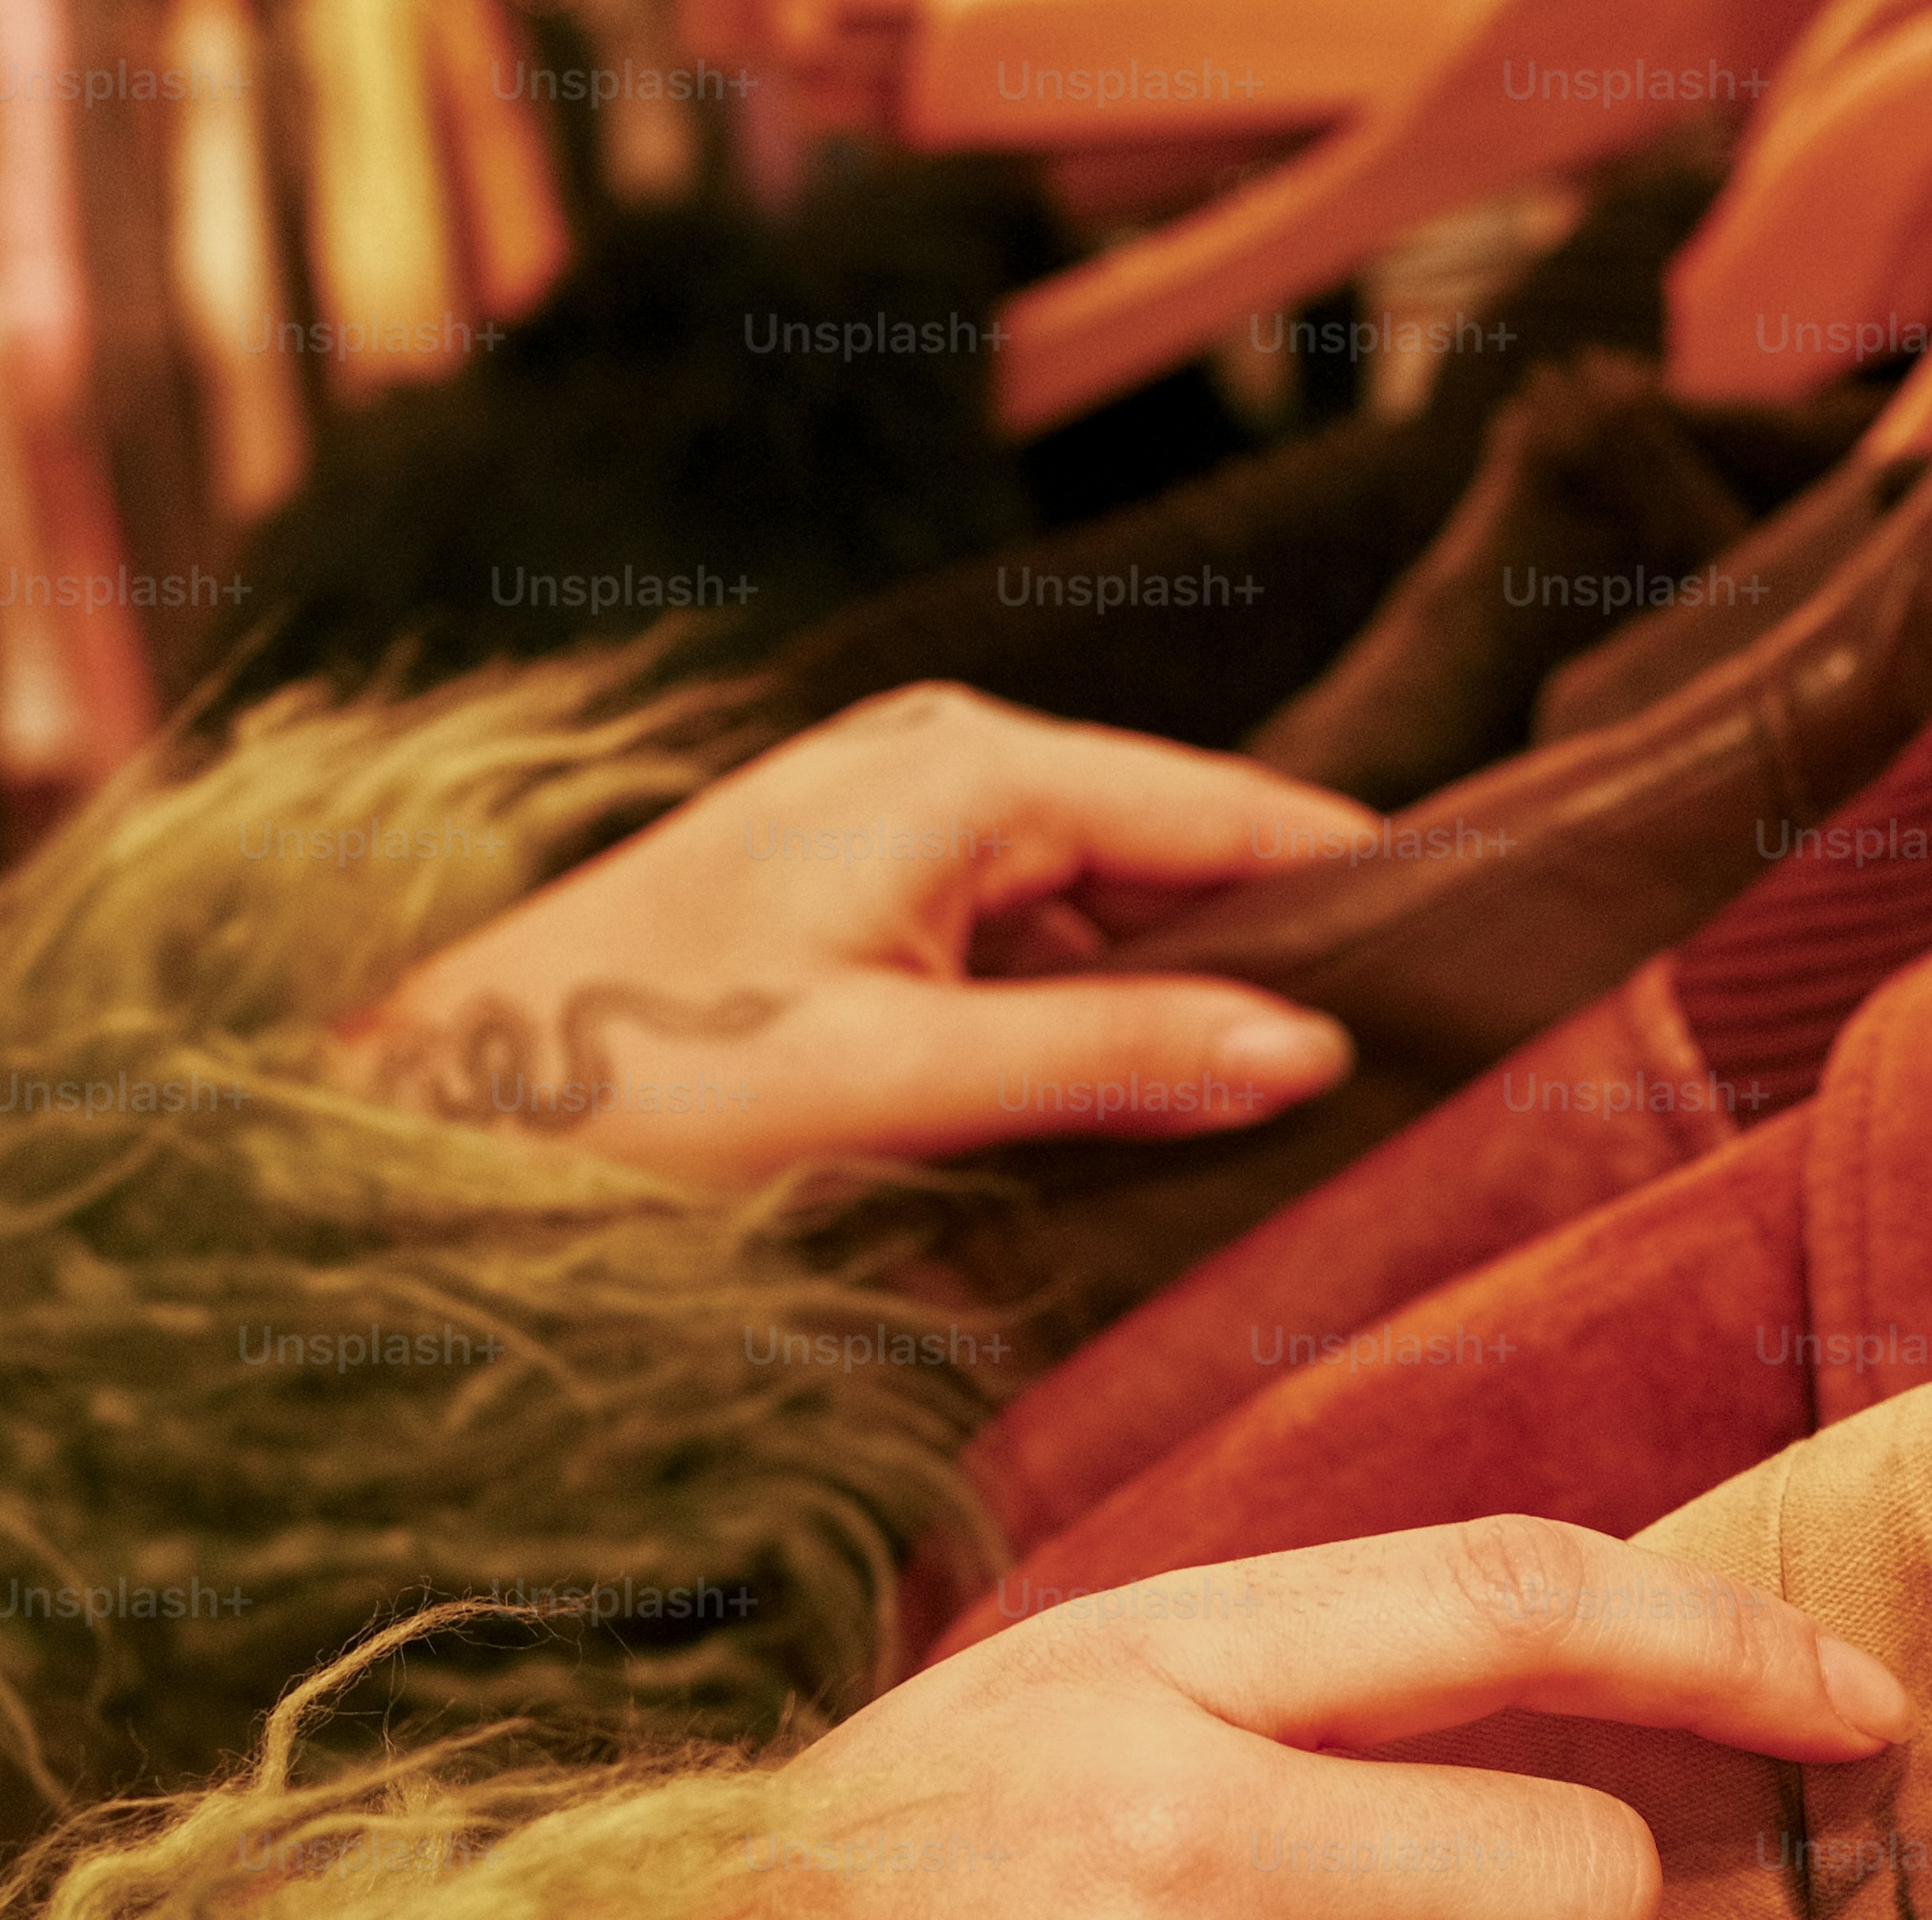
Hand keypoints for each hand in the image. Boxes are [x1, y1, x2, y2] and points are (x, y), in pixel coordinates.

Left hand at [334, 683, 1383, 1185]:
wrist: (428, 1118)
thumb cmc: (633, 1087)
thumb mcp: (902, 1082)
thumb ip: (1114, 1054)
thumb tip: (1314, 1047)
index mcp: (972, 771)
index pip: (1241, 817)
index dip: (1372, 893)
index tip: (1504, 967)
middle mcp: (944, 773)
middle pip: (1184, 868)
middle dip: (1280, 973)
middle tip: (1421, 1093)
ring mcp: (896, 840)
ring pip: (1108, 929)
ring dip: (1180, 1024)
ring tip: (1302, 1135)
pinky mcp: (857, 914)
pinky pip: (1027, 966)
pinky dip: (1088, 1040)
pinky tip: (1139, 1136)